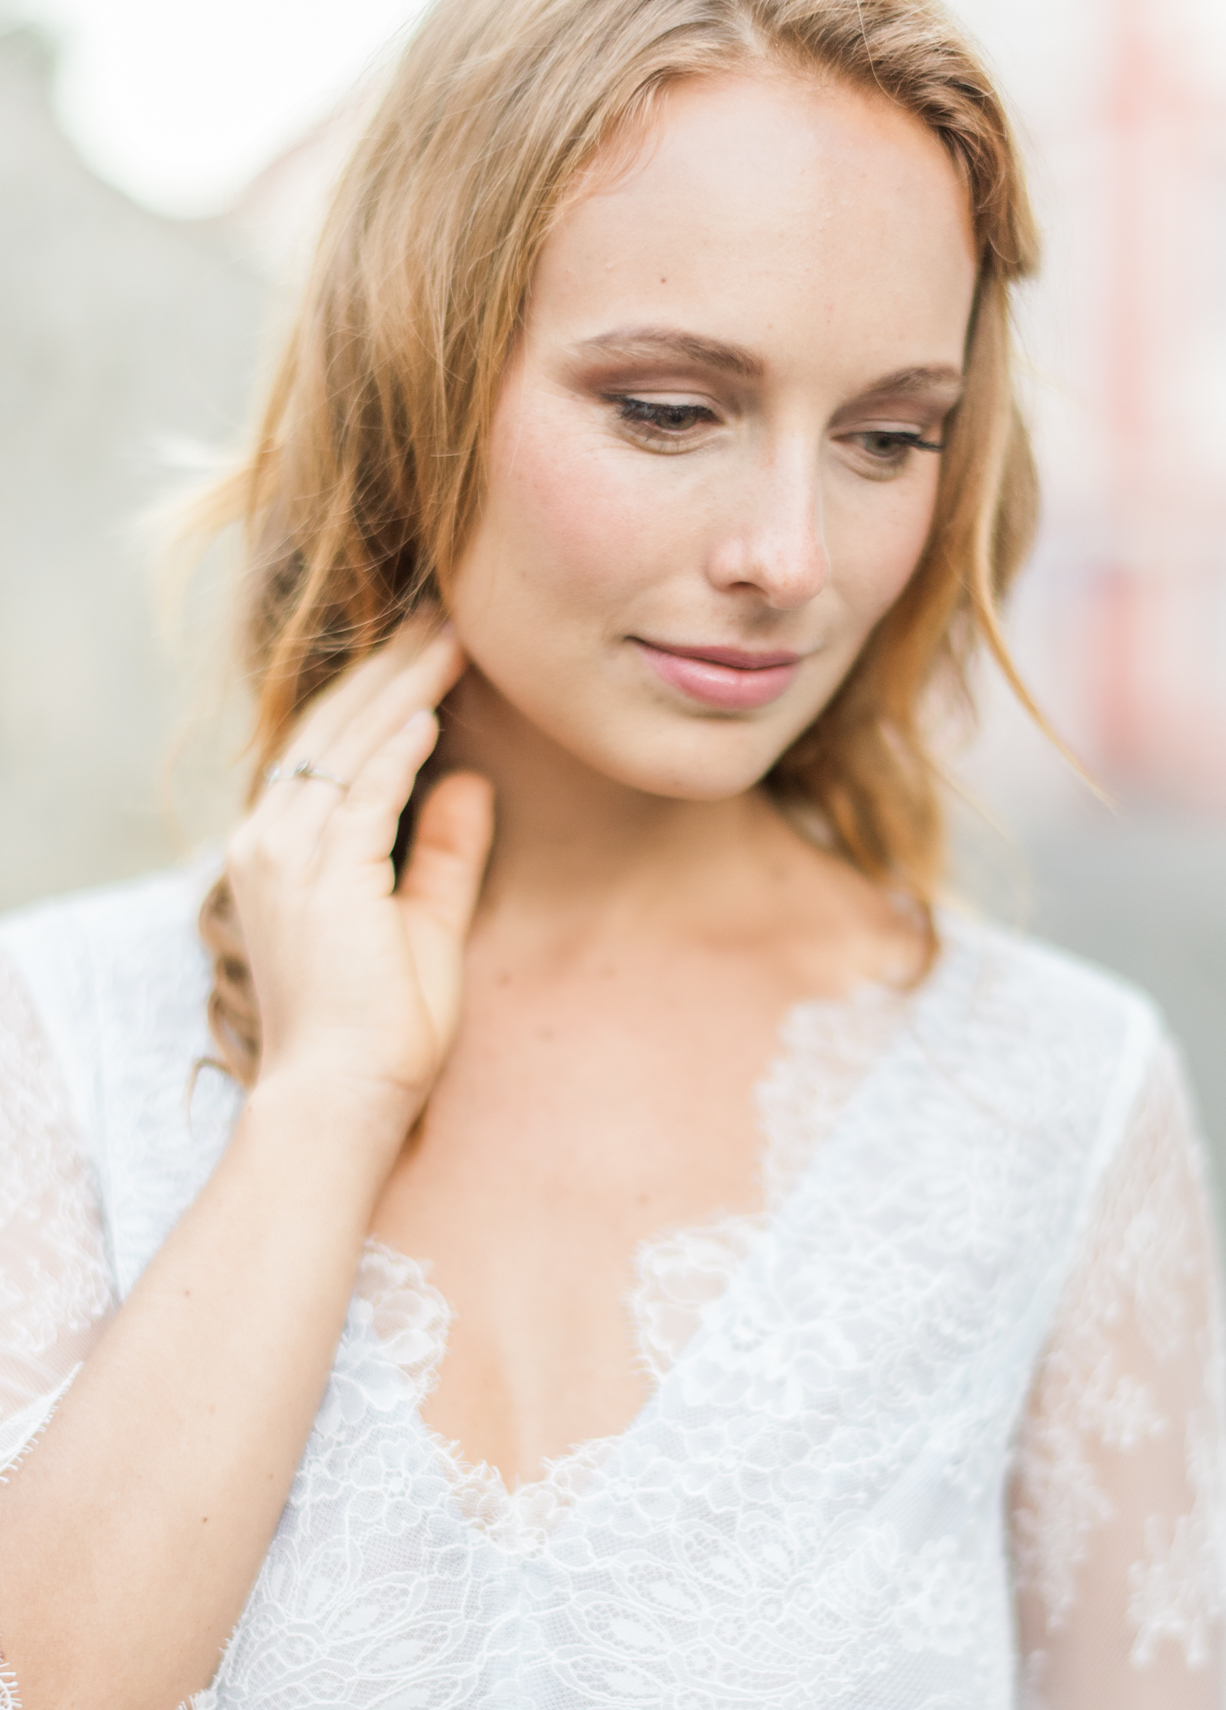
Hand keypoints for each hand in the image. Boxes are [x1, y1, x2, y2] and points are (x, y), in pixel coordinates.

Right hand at [225, 618, 492, 1147]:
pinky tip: (431, 705)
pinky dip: (395, 745)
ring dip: (402, 688)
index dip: (381, 695)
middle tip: (446, 614)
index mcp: (281, 852)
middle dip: (392, 668)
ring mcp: (284, 855)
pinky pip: (361, 789)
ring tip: (453, 636)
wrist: (345, 1096)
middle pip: (334, 730)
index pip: (331, 750)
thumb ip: (443, 851)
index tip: (433, 651)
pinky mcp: (318, 873)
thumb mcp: (424, 922)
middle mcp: (268, 842)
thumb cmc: (382, 1031)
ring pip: (348, 745)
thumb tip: (473, 782)